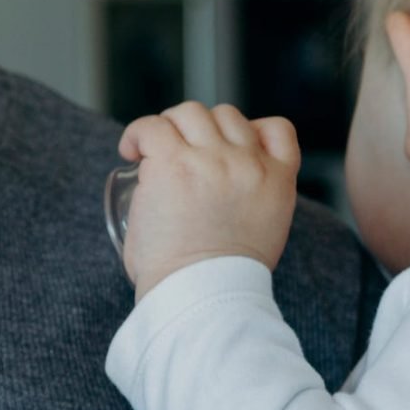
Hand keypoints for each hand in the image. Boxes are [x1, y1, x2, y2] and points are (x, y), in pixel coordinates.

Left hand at [117, 102, 300, 298]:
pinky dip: (138, 133)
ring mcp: (212, 160)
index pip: (278, 130)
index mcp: (277, 182)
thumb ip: (252, 207)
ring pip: (190, 113)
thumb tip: (218, 203)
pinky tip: (131, 151)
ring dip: (169, 127)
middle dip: (200, 130)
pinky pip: (152, 127)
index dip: (249, 130)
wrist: (202, 295)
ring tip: (150, 152)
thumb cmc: (219, 281)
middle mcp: (249, 164)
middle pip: (226, 116)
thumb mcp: (263, 236)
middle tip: (177, 154)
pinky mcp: (174, 163)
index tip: (223, 148)